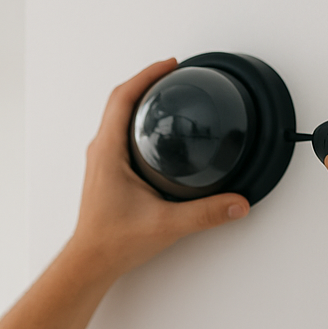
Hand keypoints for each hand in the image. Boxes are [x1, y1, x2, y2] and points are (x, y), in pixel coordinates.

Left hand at [70, 58, 249, 283]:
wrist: (91, 263)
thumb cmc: (112, 243)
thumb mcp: (165, 225)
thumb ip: (205, 214)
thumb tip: (237, 203)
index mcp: (108, 153)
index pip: (123, 98)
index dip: (146, 75)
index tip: (170, 65)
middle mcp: (100, 153)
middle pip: (119, 102)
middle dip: (147, 83)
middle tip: (172, 75)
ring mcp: (100, 164)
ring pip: (116, 120)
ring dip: (139, 103)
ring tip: (165, 96)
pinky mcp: (105, 175)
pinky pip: (118, 136)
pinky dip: (135, 124)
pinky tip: (154, 133)